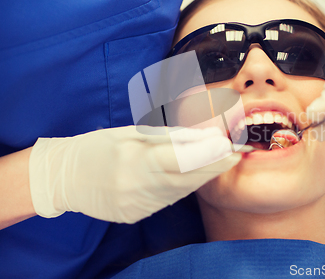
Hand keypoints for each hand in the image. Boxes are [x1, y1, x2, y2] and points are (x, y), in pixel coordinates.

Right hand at [29, 126, 239, 222]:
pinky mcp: (135, 216)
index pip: (182, 160)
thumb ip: (168, 137)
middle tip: (236, 154)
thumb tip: (203, 137)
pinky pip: (167, 200)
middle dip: (216, 166)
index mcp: (134, 160)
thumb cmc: (98, 147)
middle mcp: (137, 186)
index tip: (230, 147)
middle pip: (188, 179)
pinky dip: (182, 186)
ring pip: (181, 191)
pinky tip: (189, 175)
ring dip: (202, 176)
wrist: (65, 178)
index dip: (210, 154)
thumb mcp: (130, 133)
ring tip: (218, 160)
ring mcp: (136, 205)